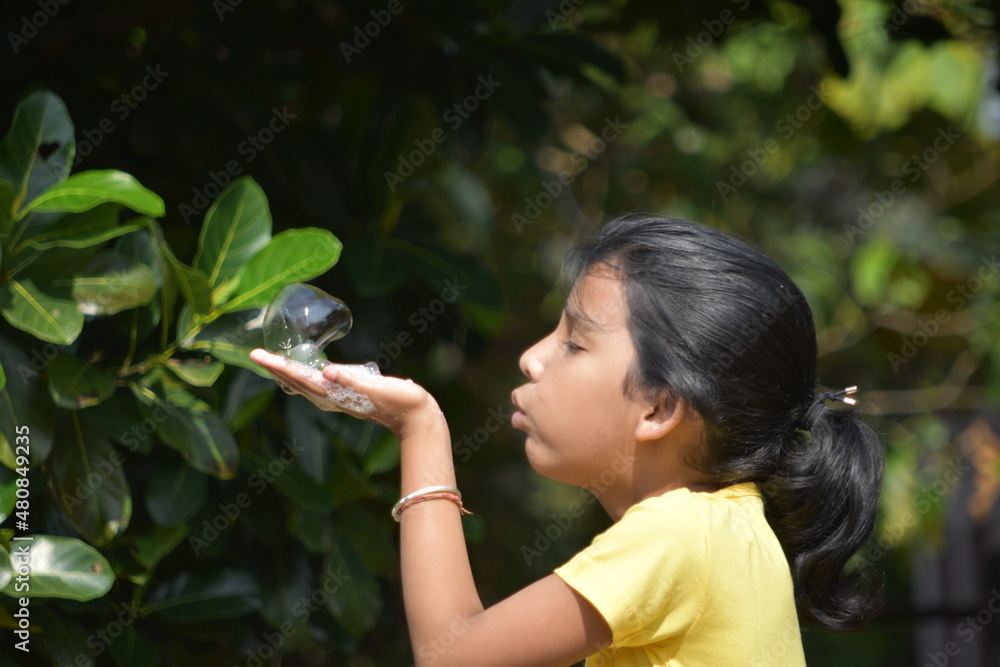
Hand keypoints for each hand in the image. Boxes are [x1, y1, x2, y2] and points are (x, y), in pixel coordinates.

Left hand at [248, 349, 442, 435]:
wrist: (414, 416)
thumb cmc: (397, 400)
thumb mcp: (375, 387)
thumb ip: (350, 379)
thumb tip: (326, 372)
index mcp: (334, 393)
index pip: (298, 377)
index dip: (277, 365)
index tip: (257, 355)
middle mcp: (331, 398)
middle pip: (295, 381)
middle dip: (275, 368)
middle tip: (256, 354)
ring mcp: (338, 398)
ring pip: (303, 384)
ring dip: (286, 373)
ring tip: (272, 362)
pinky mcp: (347, 396)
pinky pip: (316, 385)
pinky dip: (304, 376)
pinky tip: (305, 372)